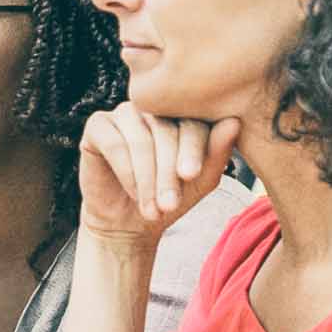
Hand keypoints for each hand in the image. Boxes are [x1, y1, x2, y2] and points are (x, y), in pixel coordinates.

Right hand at [78, 104, 240, 243]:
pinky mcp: (98, 126)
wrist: (129, 223)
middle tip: (169, 203)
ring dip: (147, 178)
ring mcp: (124, 113)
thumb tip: (234, 122)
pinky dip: (125, 172)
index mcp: (182, 114)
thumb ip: (217, 153)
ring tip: (152, 208)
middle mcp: (153, 108)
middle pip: (165, 130)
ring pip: (139, 138)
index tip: (191, 176)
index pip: (192, 121)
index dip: (193, 148)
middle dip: (167, 171)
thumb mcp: (199, 182)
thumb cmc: (167, 198)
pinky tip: (133, 193)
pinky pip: (114, 143)